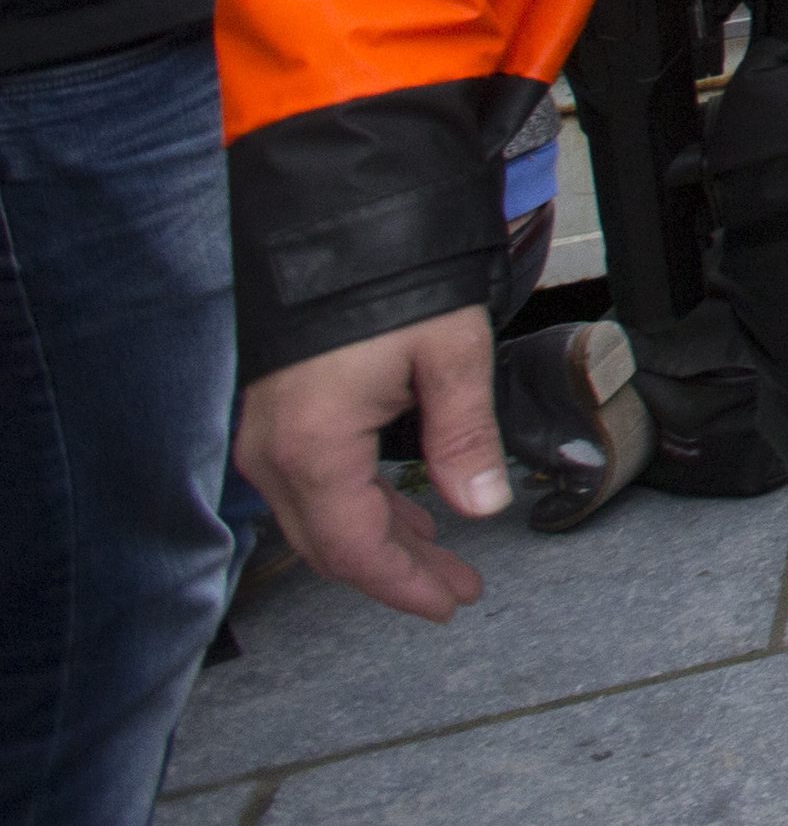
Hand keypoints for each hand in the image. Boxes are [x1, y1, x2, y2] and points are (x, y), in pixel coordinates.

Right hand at [235, 307, 507, 621]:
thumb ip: (465, 435)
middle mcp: (274, 453)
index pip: (354, 549)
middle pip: (333, 545)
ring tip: (442, 559)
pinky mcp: (275, 419)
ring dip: (382, 542)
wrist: (331, 221)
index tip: (449, 603)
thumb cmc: (389, 278)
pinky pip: (314, 487)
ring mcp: (266, 437)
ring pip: (322, 519)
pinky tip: (402, 511)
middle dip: (398, 572)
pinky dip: (359, 508)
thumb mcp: (449, 352)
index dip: (403, 584)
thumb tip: (483, 505)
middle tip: (457, 590)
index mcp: (313, 447)